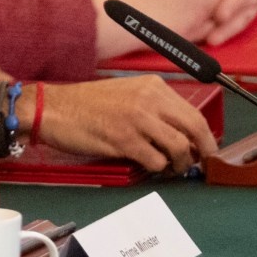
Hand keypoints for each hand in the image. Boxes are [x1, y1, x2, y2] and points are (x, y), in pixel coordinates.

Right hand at [31, 76, 217, 173]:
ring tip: (170, 169)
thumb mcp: (126, 93)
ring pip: (180, 148)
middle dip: (204, 152)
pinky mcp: (125, 141)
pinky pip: (157, 161)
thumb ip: (153, 108)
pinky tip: (150, 168)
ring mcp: (137, 120)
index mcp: (152, 86)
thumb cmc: (84, 104)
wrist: (52, 109)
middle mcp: (149, 99)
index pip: (193, 113)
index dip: (204, 136)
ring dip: (179, 164)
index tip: (204, 149)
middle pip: (195, 129)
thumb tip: (181, 133)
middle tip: (200, 165)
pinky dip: (157, 169)